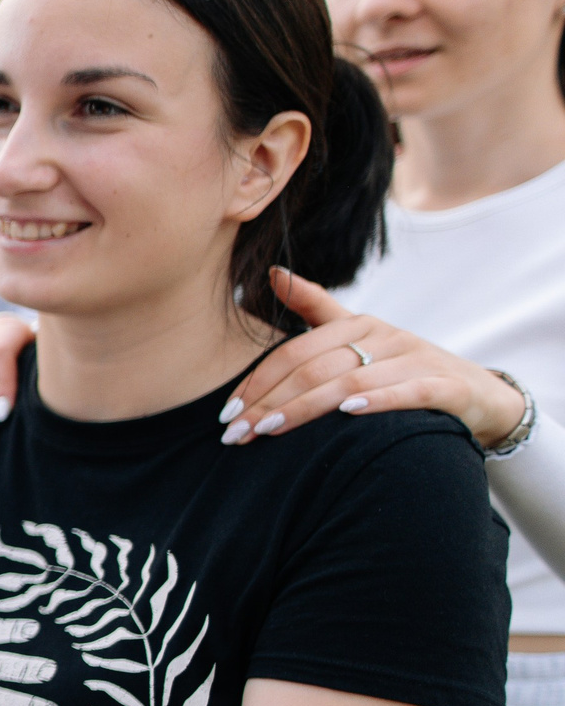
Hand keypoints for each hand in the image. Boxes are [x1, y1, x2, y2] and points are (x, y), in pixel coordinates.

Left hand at [220, 269, 526, 448]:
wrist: (477, 392)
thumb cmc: (402, 367)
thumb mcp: (358, 336)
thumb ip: (316, 308)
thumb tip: (273, 272)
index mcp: (357, 325)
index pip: (293, 353)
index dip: (257, 382)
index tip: (227, 414)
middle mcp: (385, 336)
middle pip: (314, 369)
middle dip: (270, 402)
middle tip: (236, 433)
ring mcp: (416, 359)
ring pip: (351, 381)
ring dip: (305, 407)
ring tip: (268, 431)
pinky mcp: (446, 385)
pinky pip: (409, 391)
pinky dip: (378, 401)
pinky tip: (348, 413)